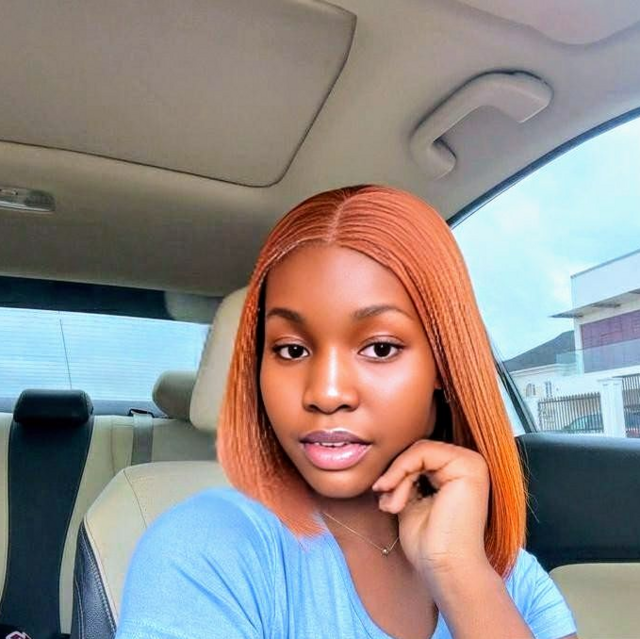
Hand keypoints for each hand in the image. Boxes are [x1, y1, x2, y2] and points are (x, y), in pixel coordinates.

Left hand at [372, 440, 490, 584]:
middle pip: (417, 451)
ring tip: (392, 506)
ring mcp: (472, 463)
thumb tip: (386, 457)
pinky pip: (422, 452)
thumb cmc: (429, 543)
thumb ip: (405, 476)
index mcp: (457, 472)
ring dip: (397, 477)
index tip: (381, 495)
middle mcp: (468, 464)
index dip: (396, 471)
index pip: (419, 455)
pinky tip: (398, 502)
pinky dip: (402, 472)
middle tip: (385, 502)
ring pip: (418, 450)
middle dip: (394, 475)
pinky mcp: (469, 466)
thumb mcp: (410, 499)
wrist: (446, 569)